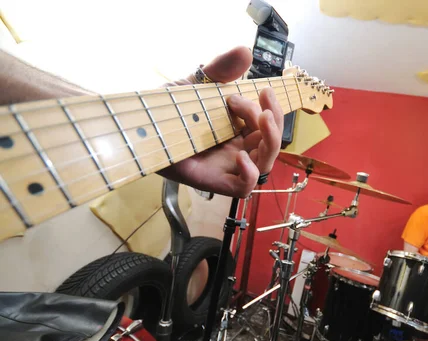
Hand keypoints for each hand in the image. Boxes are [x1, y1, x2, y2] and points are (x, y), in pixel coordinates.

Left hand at [159, 47, 283, 196]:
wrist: (138, 127)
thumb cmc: (166, 110)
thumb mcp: (197, 85)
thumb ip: (221, 70)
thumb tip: (246, 50)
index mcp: (235, 132)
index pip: (265, 126)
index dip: (264, 108)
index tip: (235, 94)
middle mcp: (234, 150)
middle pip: (270, 144)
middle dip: (274, 119)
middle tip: (263, 97)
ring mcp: (226, 168)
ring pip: (264, 164)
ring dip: (271, 139)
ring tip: (263, 118)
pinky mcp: (213, 182)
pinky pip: (244, 187)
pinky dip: (250, 173)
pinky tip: (241, 156)